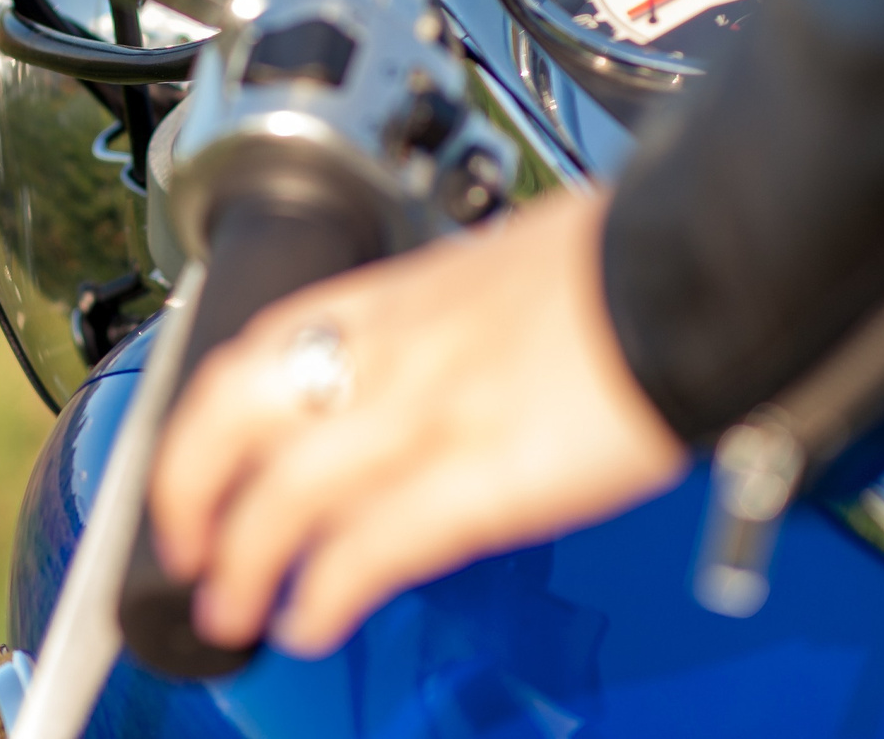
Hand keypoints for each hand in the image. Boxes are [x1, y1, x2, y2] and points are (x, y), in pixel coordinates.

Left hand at [145, 191, 687, 657]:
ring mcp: (428, 411)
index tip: (184, 484)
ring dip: (244, 566)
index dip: (193, 437)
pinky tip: (314, 621)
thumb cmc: (615, 270)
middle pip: (235, 427)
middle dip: (188, 501)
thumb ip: (430, 332)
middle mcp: (385, 351)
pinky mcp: (484, 473)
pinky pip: (375, 543)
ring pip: (287, 496)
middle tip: (187, 559)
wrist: (699, 263)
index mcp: (384, 302)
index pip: (243, 363)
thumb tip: (408, 375)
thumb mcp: (486, 280)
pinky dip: (329, 591)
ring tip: (233, 613)